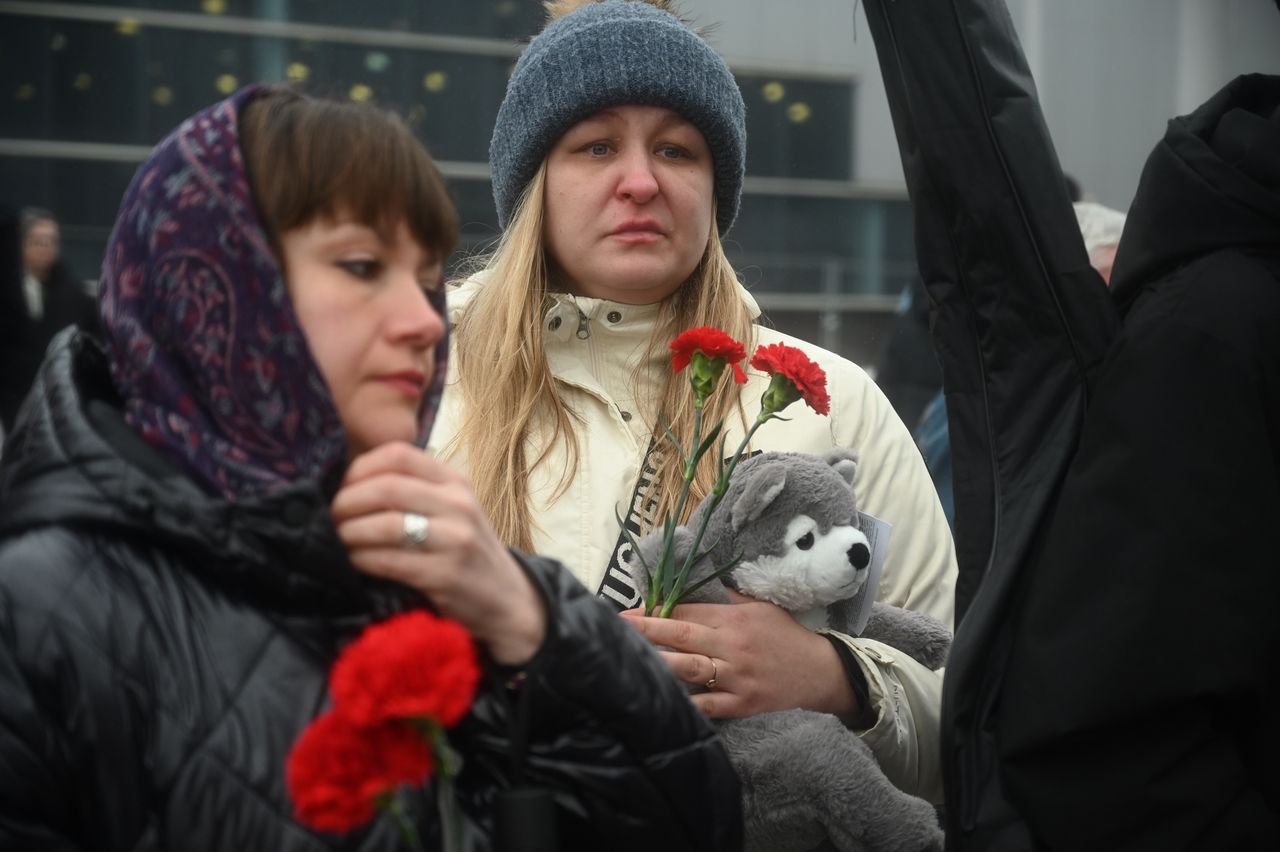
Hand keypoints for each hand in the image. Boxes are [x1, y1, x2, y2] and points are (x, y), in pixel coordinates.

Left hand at [330, 442, 545, 664]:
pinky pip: (389, 561)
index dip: (360, 468)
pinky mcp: (446, 575)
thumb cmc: (466, 552)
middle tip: (330, 517)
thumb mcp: (451, 510)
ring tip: (337, 540)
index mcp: (455, 481)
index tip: (342, 488)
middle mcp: (458, 504)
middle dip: (347, 502)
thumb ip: (414, 491)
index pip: (398, 455)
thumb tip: (348, 484)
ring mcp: (455, 539)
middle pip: (387, 487)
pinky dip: (362, 560)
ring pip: (385, 524)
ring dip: (350, 533)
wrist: (507, 600)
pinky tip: (353, 562)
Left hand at [621, 590, 857, 720]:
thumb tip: (692, 586)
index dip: (655, 611)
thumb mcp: (760, 607)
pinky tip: (660, 700)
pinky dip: (685, 703)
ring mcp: (736, 677)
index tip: (629, 612)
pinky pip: (707, 705)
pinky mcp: (741, 703)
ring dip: (656, 662)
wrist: (820, 672)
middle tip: (615, 628)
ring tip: (628, 659)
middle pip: (680, 635)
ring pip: (688, 668)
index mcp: (734, 619)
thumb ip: (726, 598)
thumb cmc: (786, 635)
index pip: (687, 612)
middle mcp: (732, 646)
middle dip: (645, 630)